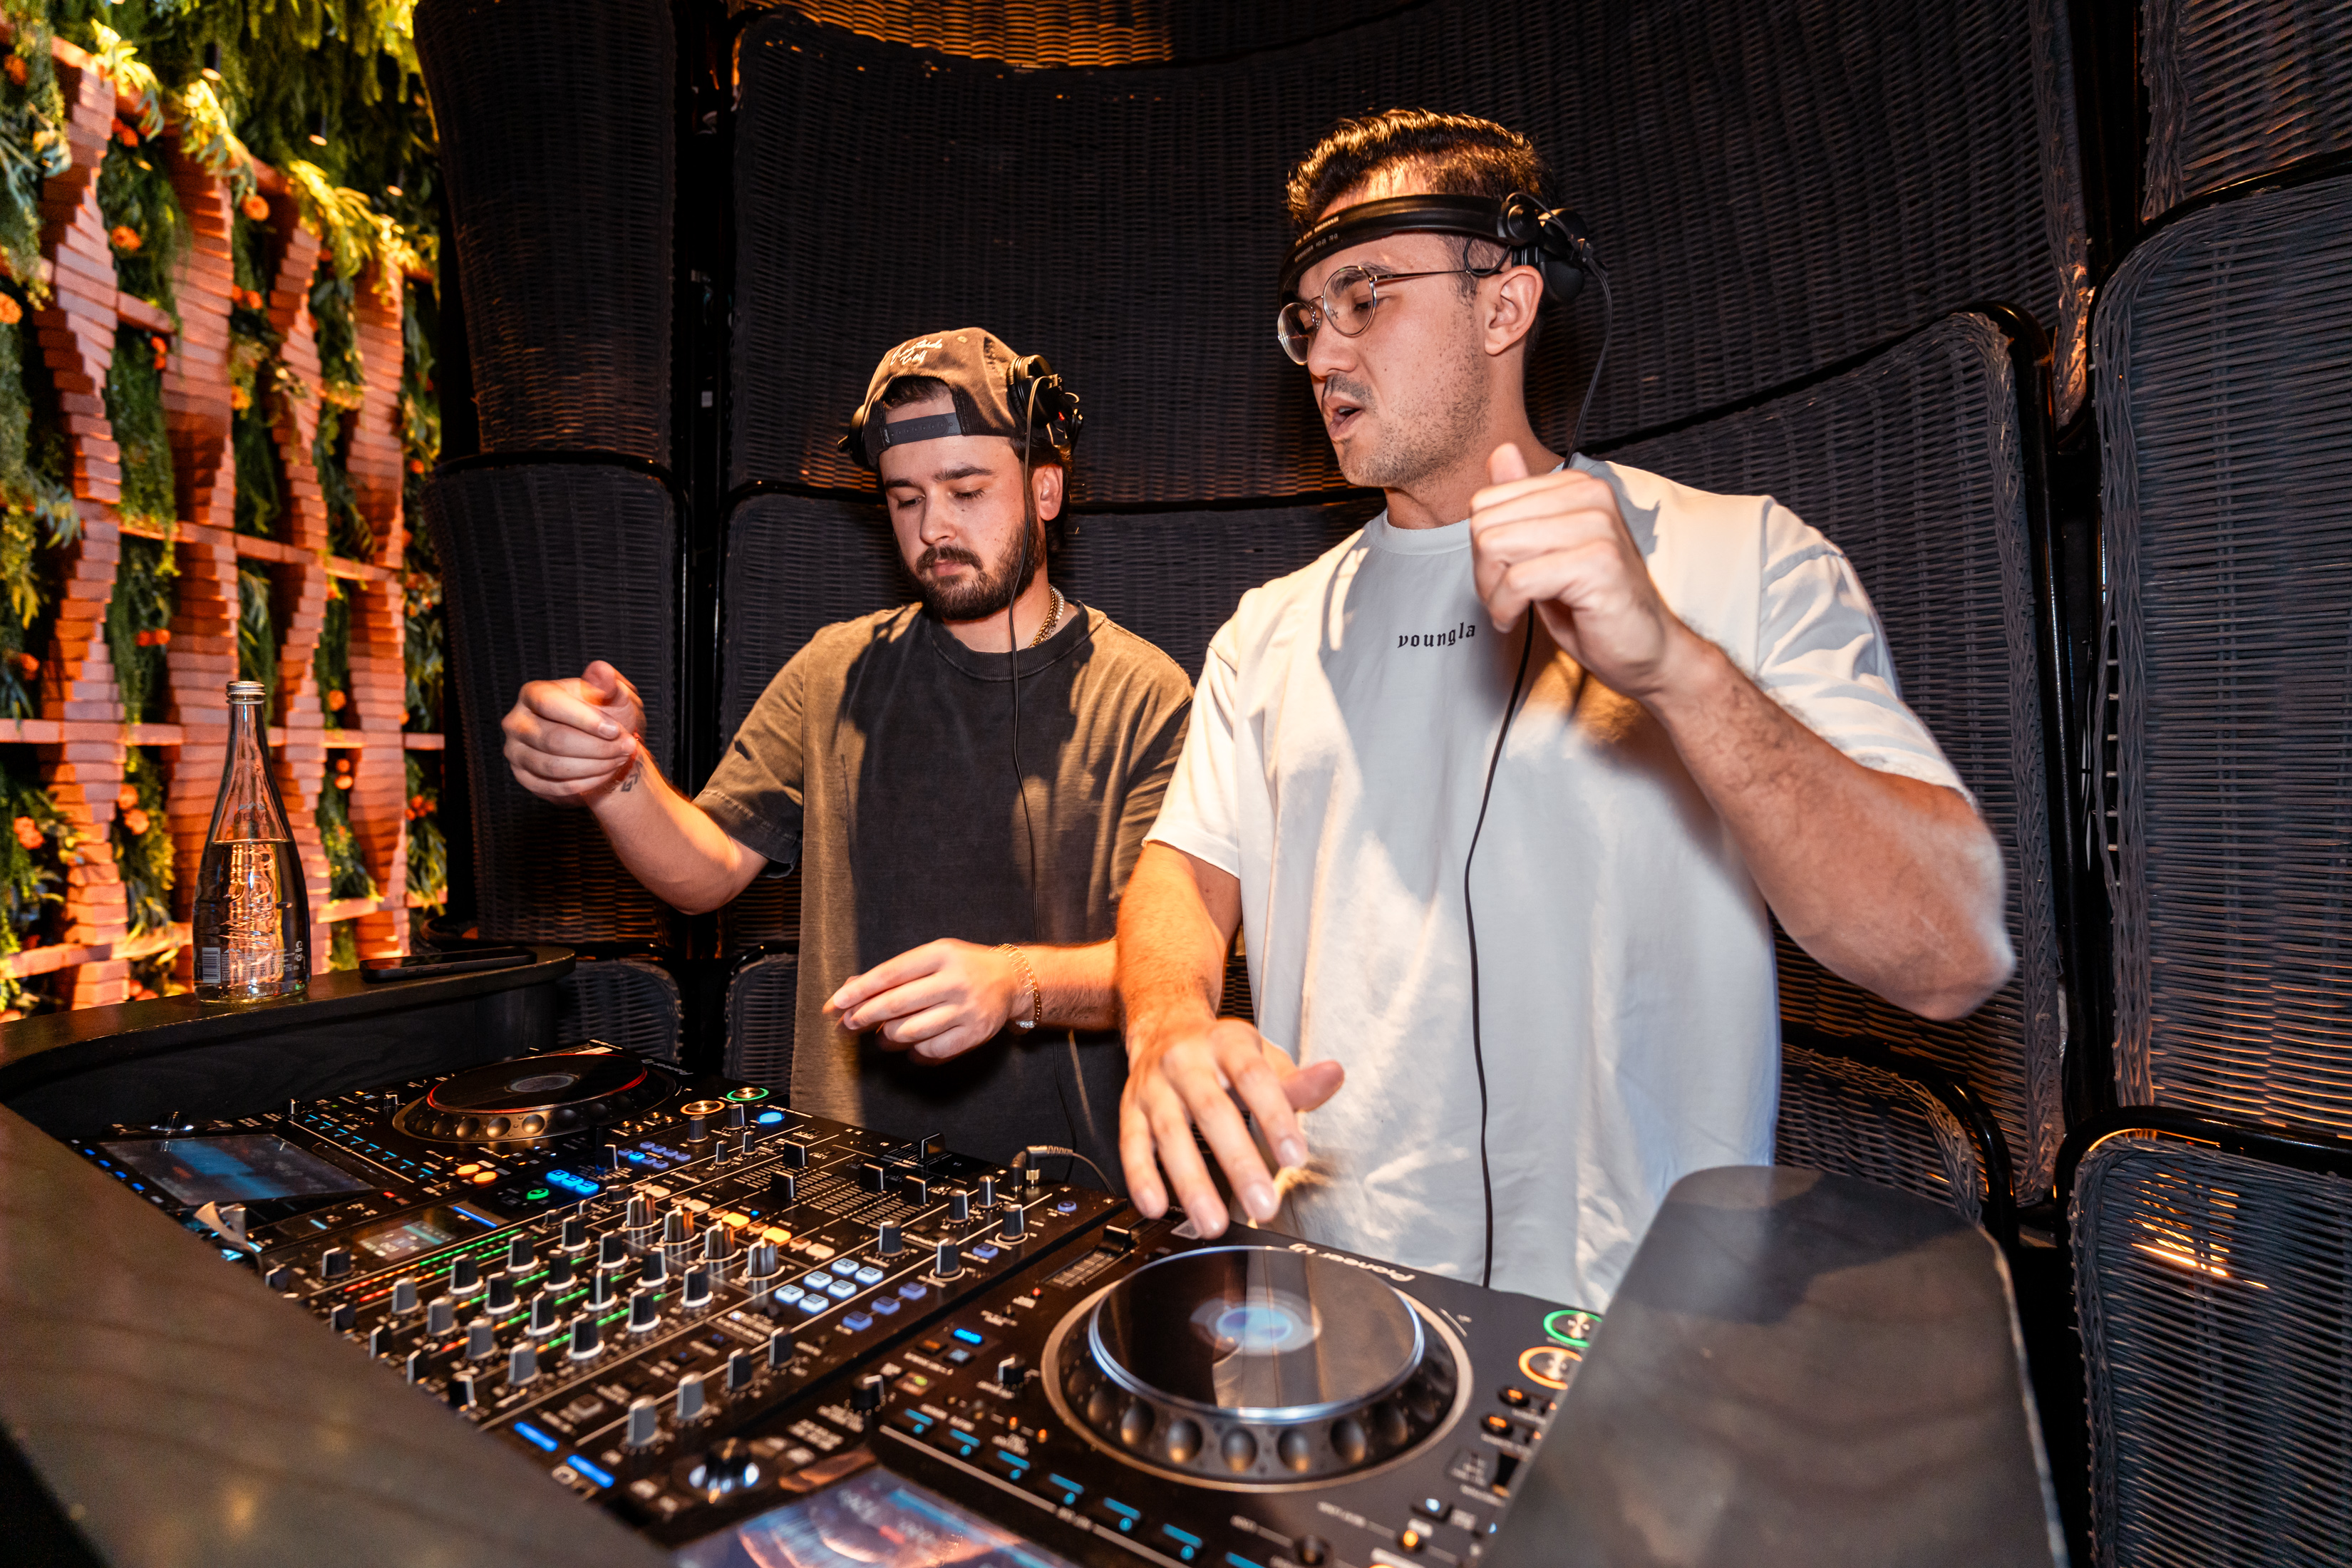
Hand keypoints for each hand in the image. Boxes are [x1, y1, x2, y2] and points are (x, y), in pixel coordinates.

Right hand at [501, 661, 645, 803]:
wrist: (605, 745)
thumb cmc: (607, 714)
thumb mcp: (613, 695)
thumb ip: (608, 685)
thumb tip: (603, 671)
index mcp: (533, 693)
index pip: (550, 704)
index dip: (584, 719)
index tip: (615, 730)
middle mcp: (517, 722)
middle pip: (553, 740)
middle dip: (596, 747)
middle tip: (626, 747)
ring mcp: (516, 751)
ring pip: (554, 766)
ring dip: (594, 766)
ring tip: (619, 759)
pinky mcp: (524, 777)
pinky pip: (553, 787)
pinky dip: (585, 783)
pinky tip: (606, 773)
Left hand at [826, 939, 1022, 1061]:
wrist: (1010, 980)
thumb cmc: (962, 967)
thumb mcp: (932, 956)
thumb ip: (895, 972)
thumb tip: (851, 990)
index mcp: (941, 954)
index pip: (890, 973)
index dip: (859, 990)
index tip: (836, 1003)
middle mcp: (955, 980)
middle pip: (897, 1004)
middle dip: (865, 1016)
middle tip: (848, 1025)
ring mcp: (966, 1009)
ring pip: (911, 1031)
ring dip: (887, 1038)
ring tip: (882, 1037)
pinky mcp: (974, 1034)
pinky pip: (932, 1050)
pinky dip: (914, 1052)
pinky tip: (910, 1047)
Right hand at [1120, 1017, 1344, 1234]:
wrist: (1164, 1027)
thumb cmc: (1221, 1052)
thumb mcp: (1262, 1056)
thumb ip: (1296, 1079)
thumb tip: (1332, 1076)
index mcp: (1226, 1043)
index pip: (1253, 1078)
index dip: (1275, 1117)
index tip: (1296, 1157)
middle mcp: (1186, 1062)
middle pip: (1212, 1112)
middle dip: (1239, 1163)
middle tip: (1263, 1204)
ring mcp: (1155, 1087)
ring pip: (1171, 1135)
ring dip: (1192, 1183)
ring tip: (1214, 1222)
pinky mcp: (1130, 1110)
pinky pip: (1132, 1145)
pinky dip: (1142, 1177)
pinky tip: (1156, 1205)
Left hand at [1468, 443, 1695, 701]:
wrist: (1646, 651)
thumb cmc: (1595, 606)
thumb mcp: (1546, 550)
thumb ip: (1521, 501)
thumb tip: (1501, 452)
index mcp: (1577, 486)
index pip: (1487, 501)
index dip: (1483, 547)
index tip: (1502, 576)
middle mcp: (1590, 495)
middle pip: (1485, 524)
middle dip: (1483, 571)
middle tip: (1506, 598)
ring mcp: (1596, 526)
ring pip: (1496, 547)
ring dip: (1493, 592)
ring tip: (1513, 608)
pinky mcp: (1598, 562)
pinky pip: (1517, 581)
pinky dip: (1506, 609)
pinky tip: (1519, 619)